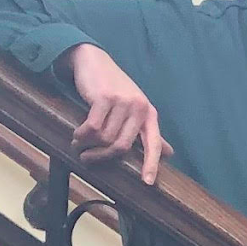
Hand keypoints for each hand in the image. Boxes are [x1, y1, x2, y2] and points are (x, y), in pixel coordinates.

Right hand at [66, 44, 172, 183]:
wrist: (93, 61)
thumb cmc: (113, 89)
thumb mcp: (134, 108)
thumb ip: (148, 132)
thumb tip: (169, 154)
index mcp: (148, 114)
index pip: (154, 143)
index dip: (151, 164)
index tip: (148, 183)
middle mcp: (139, 107)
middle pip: (121, 147)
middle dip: (101, 157)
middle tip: (86, 158)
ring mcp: (122, 102)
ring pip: (104, 139)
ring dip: (87, 145)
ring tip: (78, 143)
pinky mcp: (104, 98)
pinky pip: (92, 129)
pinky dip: (82, 135)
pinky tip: (77, 134)